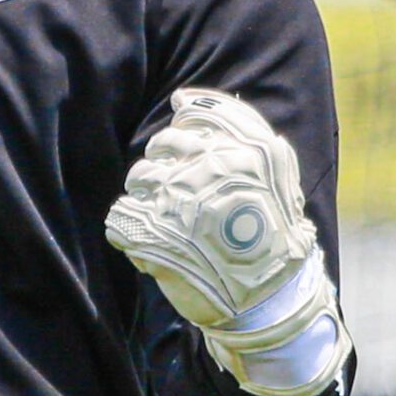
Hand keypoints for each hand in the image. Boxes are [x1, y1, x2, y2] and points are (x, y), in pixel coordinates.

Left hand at [105, 87, 351, 395]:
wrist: (270, 296)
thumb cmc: (272, 228)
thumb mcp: (273, 169)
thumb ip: (236, 125)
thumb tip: (180, 98)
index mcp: (244, 151)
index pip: (192, 118)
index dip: (183, 134)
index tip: (188, 154)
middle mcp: (211, 171)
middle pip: (160, 146)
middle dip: (162, 163)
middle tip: (177, 189)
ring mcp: (182, 203)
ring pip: (139, 179)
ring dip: (145, 195)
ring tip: (165, 217)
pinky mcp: (156, 238)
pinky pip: (121, 218)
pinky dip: (130, 229)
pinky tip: (152, 242)